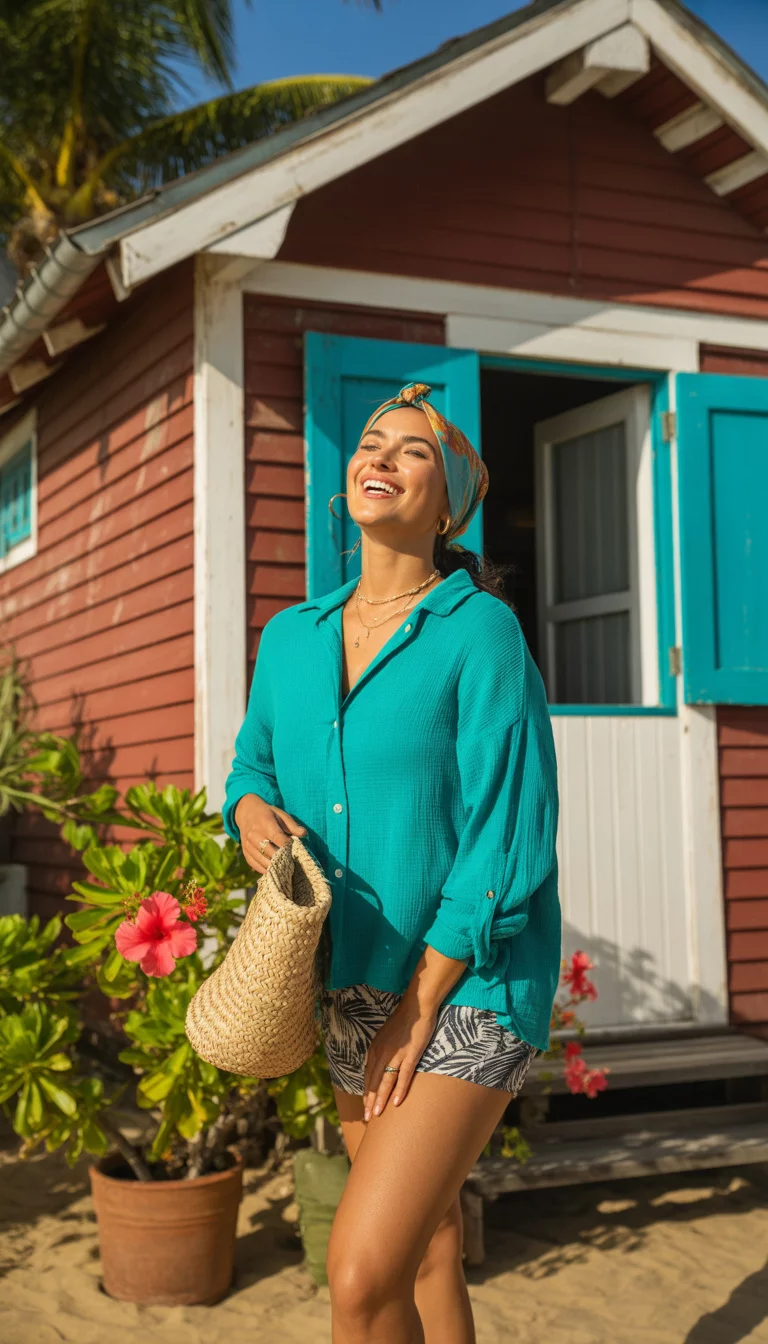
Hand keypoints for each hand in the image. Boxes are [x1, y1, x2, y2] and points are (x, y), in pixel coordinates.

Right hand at [234, 793, 307, 873]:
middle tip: (291, 863)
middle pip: (269, 851)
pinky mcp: (245, 851)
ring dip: (273, 866)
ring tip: (284, 870)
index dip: (287, 845)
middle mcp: (254, 834)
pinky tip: (273, 871)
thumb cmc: (268, 814)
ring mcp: (247, 844)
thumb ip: (292, 825)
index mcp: (265, 822)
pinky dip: (263, 869)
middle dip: (281, 858)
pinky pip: (254, 863)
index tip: (294, 850)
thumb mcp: (281, 815)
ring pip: (261, 859)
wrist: (247, 812)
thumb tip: (304, 834)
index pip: (277, 837)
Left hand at [362, 995, 437, 1121]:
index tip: (365, 1106)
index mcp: (375, 1048)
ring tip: (377, 1115)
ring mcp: (396, 1054)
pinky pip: (403, 1075)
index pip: (368, 1075)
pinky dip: (399, 1090)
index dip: (367, 1092)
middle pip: (374, 1081)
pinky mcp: (410, 1054)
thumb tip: (378, 1067)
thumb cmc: (403, 1021)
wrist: (417, 1008)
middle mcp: (382, 1052)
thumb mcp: (385, 1036)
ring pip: (385, 1081)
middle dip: (370, 1101)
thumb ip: (381, 1051)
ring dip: (381, 1099)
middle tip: (367, 1118)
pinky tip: (396, 1103)